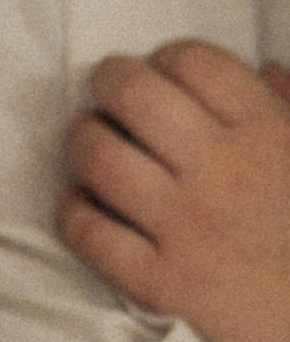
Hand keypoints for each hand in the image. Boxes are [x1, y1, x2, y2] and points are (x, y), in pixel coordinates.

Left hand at [61, 42, 289, 341]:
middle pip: (134, 94)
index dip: (163, 59)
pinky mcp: (162, 282)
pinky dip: (73, 212)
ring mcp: (187, 225)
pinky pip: (91, 234)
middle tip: (105, 93)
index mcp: (268, 132)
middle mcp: (222, 168)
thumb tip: (267, 71)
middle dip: (108, 82)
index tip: (157, 72)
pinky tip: (79, 204)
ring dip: (82, 140)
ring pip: (100, 157)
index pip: (193, 62)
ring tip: (87, 142)